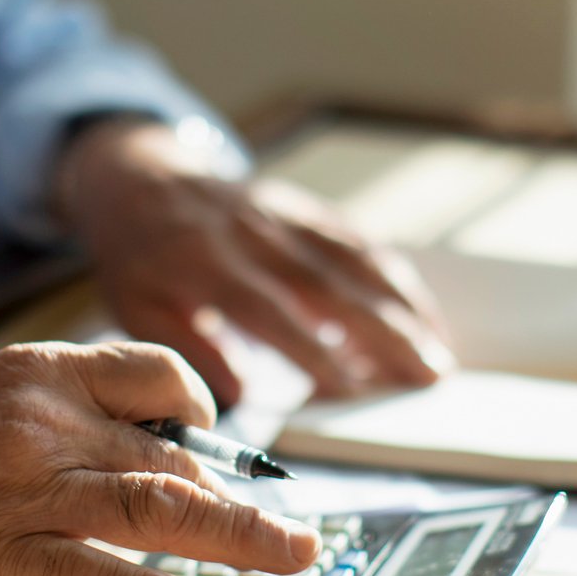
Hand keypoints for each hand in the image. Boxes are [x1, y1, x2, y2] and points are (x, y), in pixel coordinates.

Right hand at [0, 342, 319, 575]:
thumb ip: (57, 413)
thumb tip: (138, 448)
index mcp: (40, 371)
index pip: (157, 374)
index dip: (202, 410)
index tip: (218, 442)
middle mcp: (47, 423)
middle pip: (175, 455)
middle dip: (239, 497)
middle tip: (294, 529)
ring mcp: (28, 491)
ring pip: (162, 509)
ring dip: (242, 537)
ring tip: (296, 558)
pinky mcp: (3, 558)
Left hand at [55, 119, 455, 407]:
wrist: (140, 175)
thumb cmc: (139, 255)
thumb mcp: (138, 306)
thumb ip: (190, 349)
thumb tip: (240, 399)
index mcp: (203, 261)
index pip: (266, 308)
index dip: (309, 348)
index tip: (350, 390)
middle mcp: (252, 233)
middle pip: (327, 283)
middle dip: (383, 330)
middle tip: (427, 374)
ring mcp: (283, 215)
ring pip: (353, 259)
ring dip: (402, 304)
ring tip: (438, 351)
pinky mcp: (303, 208)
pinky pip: (356, 240)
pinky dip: (393, 277)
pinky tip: (421, 313)